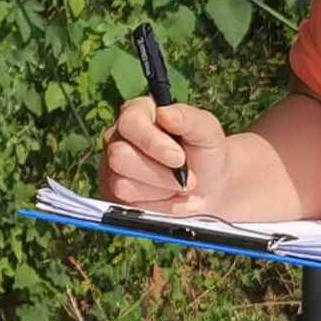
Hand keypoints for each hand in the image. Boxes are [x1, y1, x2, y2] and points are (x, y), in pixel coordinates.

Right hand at [101, 98, 231, 213]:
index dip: (152, 142)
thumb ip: (188, 118)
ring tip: (181, 187)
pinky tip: (175, 200)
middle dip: (160, 174)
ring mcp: (112, 169)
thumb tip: (163, 113)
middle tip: (188, 179)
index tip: (179, 158)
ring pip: (123, 186)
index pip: (130, 123)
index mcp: (137, 113)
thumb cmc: (205, 153)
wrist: (209, 189)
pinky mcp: (113, 197)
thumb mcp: (207, 131)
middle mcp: (117, 139)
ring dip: (162, 191)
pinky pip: (127, 207)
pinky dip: (159, 207)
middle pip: (119, 157)